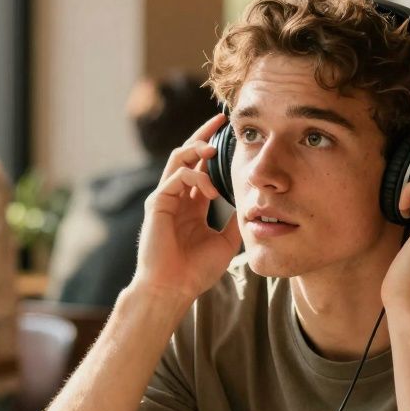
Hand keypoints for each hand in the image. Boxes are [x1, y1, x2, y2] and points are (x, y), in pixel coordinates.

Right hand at [130, 113, 241, 303]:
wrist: (173, 289)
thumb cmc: (195, 271)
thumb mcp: (226, 242)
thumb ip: (234, 220)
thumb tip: (252, 204)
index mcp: (191, 205)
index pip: (201, 168)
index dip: (213, 149)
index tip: (229, 133)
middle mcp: (177, 198)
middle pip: (187, 155)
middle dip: (203, 136)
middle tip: (220, 121)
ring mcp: (164, 199)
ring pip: (177, 160)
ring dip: (196, 149)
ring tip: (214, 148)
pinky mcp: (157, 205)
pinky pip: (176, 178)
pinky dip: (196, 178)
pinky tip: (212, 191)